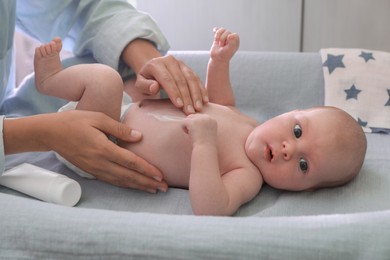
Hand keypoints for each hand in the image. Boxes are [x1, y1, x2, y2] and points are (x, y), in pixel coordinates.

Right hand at [44, 110, 167, 192]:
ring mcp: (95, 169)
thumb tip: (139, 137)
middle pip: (129, 176)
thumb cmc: (75, 121)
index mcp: (103, 148)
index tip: (160, 175)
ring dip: (139, 186)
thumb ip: (120, 128)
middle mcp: (100, 162)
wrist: (50, 133)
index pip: (130, 162)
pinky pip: (112, 180)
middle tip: (165, 187)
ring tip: (154, 190)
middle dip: (148, 183)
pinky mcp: (92, 171)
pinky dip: (125, 185)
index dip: (146, 170)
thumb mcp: (98, 118)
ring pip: (121, 181)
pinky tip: (134, 186)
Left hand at [135, 55, 208, 114]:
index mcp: (156, 64)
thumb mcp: (140, 84)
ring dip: (196, 94)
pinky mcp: (188, 68)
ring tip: (198, 108)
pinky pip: (197, 78)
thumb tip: (155, 87)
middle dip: (187, 97)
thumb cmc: (146, 80)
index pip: (167, 79)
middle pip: (181, 80)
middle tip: (190, 111)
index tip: (179, 106)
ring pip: (191, 78)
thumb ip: (145, 85)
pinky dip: (202, 90)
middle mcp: (170, 61)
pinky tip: (205, 100)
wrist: (152, 68)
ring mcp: (180, 64)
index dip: (174, 92)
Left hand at [182, 114, 217, 144]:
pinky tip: (188, 134)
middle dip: (192, 125)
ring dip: (188, 126)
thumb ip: (203, 125)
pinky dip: (183, 128)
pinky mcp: (192, 121)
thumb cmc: (205, 144)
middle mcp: (207, 117)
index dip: (197, 125)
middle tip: (195, 134)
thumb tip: (193, 120)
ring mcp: (199, 118)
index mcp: (212, 119)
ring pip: (188, 118)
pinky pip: (183, 122)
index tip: (200, 133)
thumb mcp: (208, 131)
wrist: (205, 148)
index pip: (200, 117)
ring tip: (192, 134)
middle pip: (193, 116)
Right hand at [211, 28, 239, 61]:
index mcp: (236, 40)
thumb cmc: (224, 55)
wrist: (217, 59)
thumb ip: (232, 43)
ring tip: (218, 43)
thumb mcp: (229, 50)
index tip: (226, 46)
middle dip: (222, 39)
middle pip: (227, 32)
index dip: (229, 39)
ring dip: (218, 36)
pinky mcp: (218, 37)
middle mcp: (231, 38)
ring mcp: (224, 37)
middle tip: (222, 46)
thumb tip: (230, 35)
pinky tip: (214, 31)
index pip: (233, 35)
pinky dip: (216, 30)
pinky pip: (217, 30)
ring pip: (221, 30)